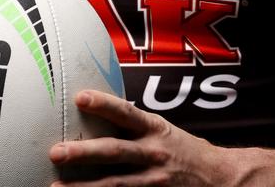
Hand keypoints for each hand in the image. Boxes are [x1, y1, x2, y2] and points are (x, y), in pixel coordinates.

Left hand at [49, 90, 237, 185]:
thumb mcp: (162, 131)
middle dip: (83, 153)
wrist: (219, 178)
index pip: (126, 113)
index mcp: (155, 129)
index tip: (80, 97)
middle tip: (56, 152)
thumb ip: (134, 126)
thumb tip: (97, 110)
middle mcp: (153, 153)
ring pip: (114, 185)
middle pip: (114, 152)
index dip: (104, 104)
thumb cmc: (182, 151)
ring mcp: (153, 180)